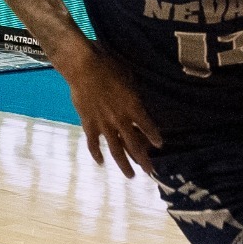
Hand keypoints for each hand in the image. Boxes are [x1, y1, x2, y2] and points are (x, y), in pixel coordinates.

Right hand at [67, 43, 163, 175]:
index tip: (159, 145)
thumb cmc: (109, 67)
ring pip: (116, 150)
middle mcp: (121, 120)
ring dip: (124, 164)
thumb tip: (137, 105)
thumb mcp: (129, 79)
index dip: (154, 137)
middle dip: (143, 160)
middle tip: (150, 171)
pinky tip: (101, 163)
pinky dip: (97, 154)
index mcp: (133, 107)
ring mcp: (104, 125)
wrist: (83, 68)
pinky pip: (94, 144)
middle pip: (134, 145)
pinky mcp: (89, 125)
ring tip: (131, 176)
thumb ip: (133, 96)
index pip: (147, 126)